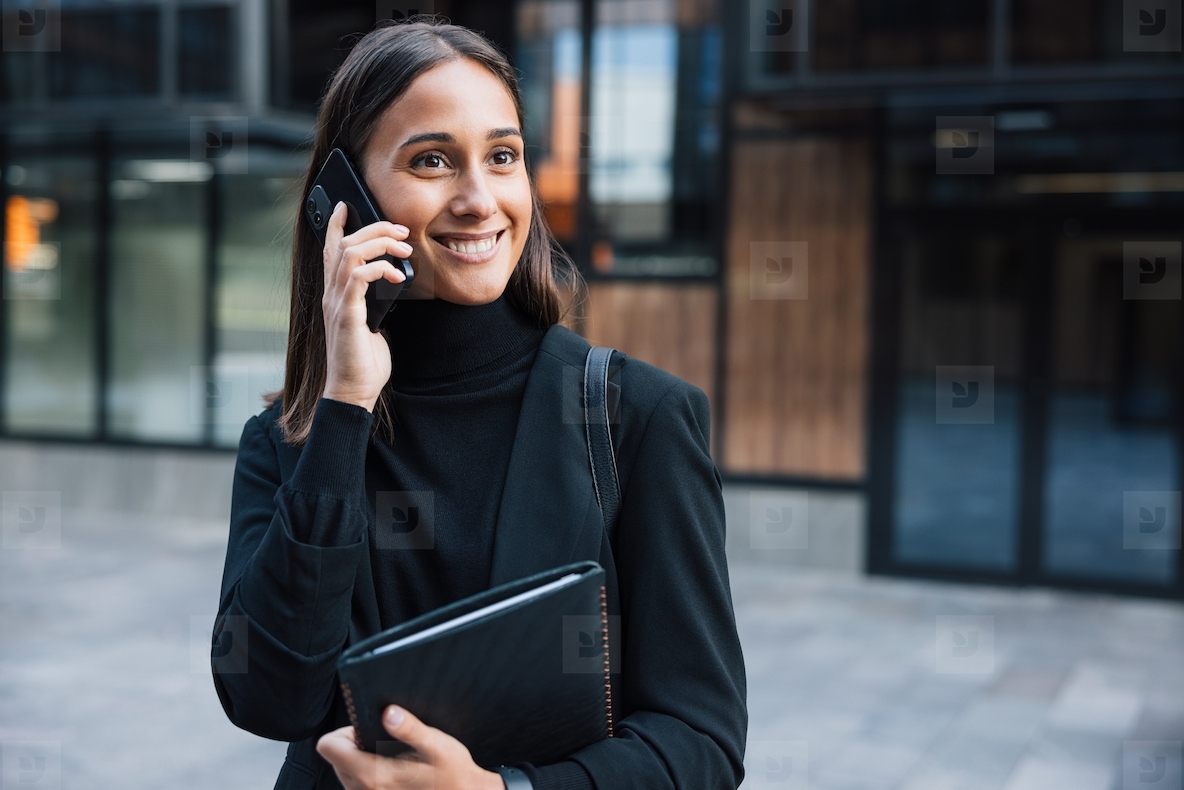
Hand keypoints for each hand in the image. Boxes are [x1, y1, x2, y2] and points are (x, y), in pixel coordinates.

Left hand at [316, 705, 504, 789]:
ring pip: (344, 770)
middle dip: (354, 744)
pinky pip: (355, 783)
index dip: (344, 732)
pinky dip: (368, 772)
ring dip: (361, 758)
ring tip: (392, 756)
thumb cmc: (451, 772)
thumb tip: (388, 712)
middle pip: (335, 757)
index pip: (329, 747)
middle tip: (386, 741)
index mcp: (373, 775)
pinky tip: (394, 769)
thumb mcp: (435, 745)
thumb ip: (410, 728)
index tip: (368, 728)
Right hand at [320, 201, 411, 411]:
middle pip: (343, 244)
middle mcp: (331, 294)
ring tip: (404, 250)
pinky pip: (357, 277)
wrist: (353, 390)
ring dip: (380, 244)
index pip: (330, 251)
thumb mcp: (371, 323)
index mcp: (336, 295)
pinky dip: (380, 269)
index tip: (348, 206)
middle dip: (374, 229)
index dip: (337, 225)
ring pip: (349, 254)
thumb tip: (391, 284)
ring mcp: (336, 303)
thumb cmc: (364, 361)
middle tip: (401, 231)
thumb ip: (373, 302)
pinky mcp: (346, 315)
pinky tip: (397, 276)